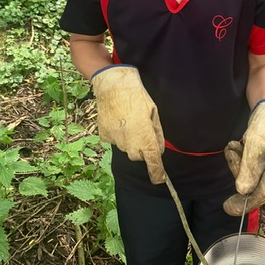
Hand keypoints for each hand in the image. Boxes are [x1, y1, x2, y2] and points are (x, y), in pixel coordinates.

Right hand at [91, 65, 164, 183]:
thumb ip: (157, 134)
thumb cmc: (137, 96)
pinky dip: (117, 134)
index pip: (153, 162)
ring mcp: (115, 141)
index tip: (160, 180)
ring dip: (129, 139)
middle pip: (138, 155)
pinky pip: (114, 140)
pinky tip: (118, 119)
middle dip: (142, 148)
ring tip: (128, 119)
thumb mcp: (154, 113)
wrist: (113, 85)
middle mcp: (129, 144)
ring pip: (125, 147)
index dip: (157, 173)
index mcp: (145, 138)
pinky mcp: (104, 136)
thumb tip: (159, 149)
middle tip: (142, 129)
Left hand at [223, 100, 264, 215]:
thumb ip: (250, 169)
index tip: (227, 208)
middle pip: (254, 185)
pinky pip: (250, 166)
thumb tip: (243, 191)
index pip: (261, 194)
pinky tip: (237, 145)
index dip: (244, 203)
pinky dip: (241, 157)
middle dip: (238, 172)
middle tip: (231, 154)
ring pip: (250, 174)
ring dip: (238, 161)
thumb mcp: (254, 145)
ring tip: (234, 145)